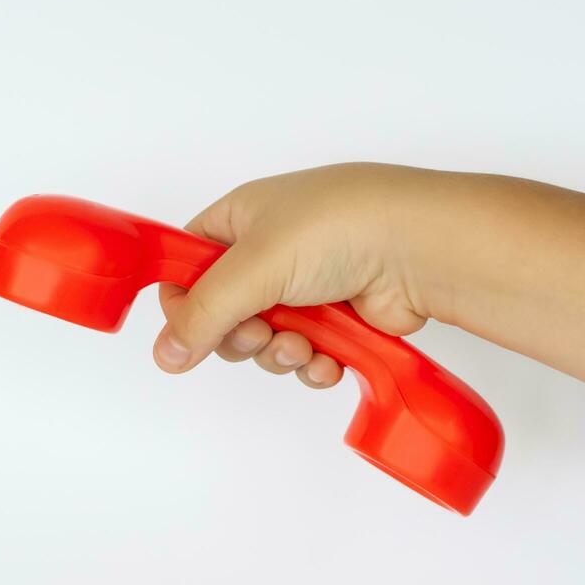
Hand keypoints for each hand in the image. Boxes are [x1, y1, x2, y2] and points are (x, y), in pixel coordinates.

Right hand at [152, 162, 455, 386]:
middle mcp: (270, 251)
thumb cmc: (341, 228)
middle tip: (258, 333)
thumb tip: (164, 354)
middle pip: (223, 313)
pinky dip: (311, 365)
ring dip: (278, 354)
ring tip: (302, 346)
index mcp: (241, 218)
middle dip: (238, 337)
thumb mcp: (253, 266)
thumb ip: (202, 313)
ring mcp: (306, 286)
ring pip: (264, 341)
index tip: (192, 326)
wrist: (420, 249)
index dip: (183, 300)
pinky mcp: (338, 319)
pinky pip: (305, 356)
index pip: (187, 264)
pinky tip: (327, 361)